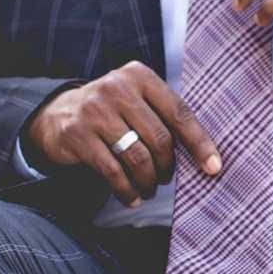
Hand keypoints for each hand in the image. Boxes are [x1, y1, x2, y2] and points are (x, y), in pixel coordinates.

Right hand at [23, 61, 221, 207]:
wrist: (58, 113)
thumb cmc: (115, 112)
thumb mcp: (139, 101)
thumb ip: (166, 117)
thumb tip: (208, 157)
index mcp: (140, 76)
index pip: (179, 113)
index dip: (199, 143)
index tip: (214, 168)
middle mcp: (117, 88)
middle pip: (159, 138)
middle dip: (168, 166)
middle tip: (166, 179)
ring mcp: (94, 110)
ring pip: (137, 157)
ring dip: (149, 181)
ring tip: (150, 189)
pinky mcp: (77, 134)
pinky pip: (112, 171)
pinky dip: (126, 190)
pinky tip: (131, 197)